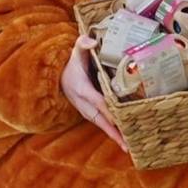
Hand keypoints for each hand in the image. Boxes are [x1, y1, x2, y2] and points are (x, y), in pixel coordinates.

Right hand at [60, 35, 127, 151]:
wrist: (59, 77)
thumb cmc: (72, 63)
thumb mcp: (76, 51)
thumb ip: (82, 44)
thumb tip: (91, 42)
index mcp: (82, 88)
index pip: (97, 100)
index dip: (107, 109)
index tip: (118, 118)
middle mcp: (83, 103)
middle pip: (100, 119)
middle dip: (113, 131)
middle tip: (126, 143)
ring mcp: (86, 110)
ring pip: (101, 124)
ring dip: (113, 135)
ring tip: (128, 146)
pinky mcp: (89, 113)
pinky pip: (101, 123)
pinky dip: (111, 131)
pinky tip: (123, 138)